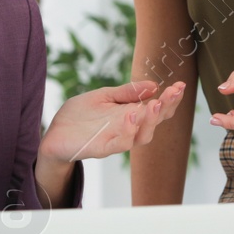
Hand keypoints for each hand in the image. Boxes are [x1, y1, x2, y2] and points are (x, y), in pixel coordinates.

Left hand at [41, 80, 186, 162]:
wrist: (54, 133)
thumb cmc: (80, 116)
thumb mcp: (105, 96)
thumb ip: (127, 92)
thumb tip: (154, 85)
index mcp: (131, 115)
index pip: (157, 109)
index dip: (170, 100)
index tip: (180, 86)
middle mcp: (128, 130)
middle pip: (155, 123)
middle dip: (166, 108)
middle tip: (173, 93)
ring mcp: (116, 140)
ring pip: (141, 136)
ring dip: (150, 121)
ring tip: (154, 105)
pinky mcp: (101, 148)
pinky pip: (119, 144)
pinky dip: (127, 133)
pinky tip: (130, 118)